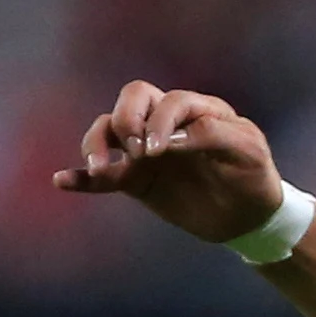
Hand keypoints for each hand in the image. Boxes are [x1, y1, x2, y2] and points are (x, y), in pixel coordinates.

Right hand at [52, 81, 287, 245]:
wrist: (250, 216)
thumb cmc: (253, 176)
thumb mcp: (248, 151)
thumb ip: (213, 134)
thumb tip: (169, 138)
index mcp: (196, 109)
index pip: (167, 101)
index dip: (160, 121)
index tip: (161, 151)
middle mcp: (166, 122)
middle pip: (131, 100)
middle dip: (126, 119)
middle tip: (139, 152)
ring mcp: (147, 150)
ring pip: (108, 130)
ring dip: (97, 143)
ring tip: (101, 167)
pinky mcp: (136, 179)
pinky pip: (102, 176)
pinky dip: (80, 177)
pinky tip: (62, 180)